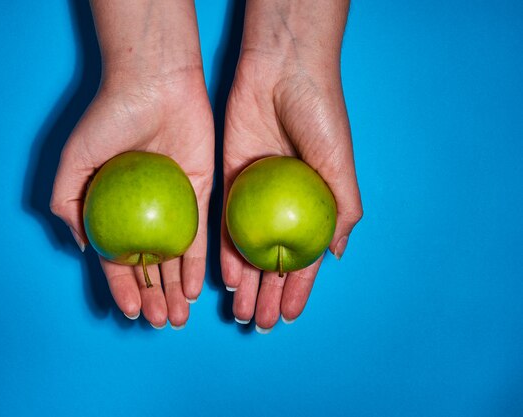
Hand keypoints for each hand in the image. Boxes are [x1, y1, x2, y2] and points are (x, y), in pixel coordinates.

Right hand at [50, 1, 212, 327]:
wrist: (154, 84)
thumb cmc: (109, 118)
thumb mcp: (73, 162)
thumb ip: (67, 204)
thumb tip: (85, 248)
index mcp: (114, 207)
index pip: (118, 257)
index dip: (122, 286)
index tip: (129, 312)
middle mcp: (145, 210)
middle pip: (150, 264)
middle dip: (154, 296)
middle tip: (160, 322)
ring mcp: (175, 204)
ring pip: (176, 257)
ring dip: (177, 290)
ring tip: (178, 317)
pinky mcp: (202, 192)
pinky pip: (201, 234)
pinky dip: (198, 264)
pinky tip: (197, 289)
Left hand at [221, 0, 361, 330]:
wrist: (280, 72)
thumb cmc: (320, 114)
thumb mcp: (338, 165)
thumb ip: (341, 210)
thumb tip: (335, 255)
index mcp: (312, 202)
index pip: (305, 256)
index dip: (299, 287)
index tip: (288, 316)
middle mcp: (282, 204)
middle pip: (273, 259)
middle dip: (267, 293)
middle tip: (258, 323)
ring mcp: (254, 194)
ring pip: (247, 248)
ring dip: (245, 282)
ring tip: (240, 311)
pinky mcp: (228, 179)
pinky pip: (223, 222)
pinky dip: (224, 252)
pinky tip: (224, 278)